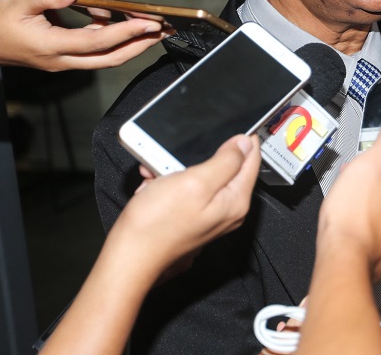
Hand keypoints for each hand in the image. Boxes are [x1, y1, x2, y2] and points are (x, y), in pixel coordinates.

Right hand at [0, 0, 165, 73]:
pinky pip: (93, 48)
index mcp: (52, 47)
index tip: (149, 22)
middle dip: (140, 44)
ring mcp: (63, 61)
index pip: (98, 42)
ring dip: (128, 39)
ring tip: (146, 18)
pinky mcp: (63, 56)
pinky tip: (103, 6)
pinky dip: (106, 31)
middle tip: (165, 29)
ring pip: (105, 55)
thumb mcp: (17, 2)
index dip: (126, 32)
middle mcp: (62, 59)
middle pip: (111, 57)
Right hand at [109, 134, 260, 280]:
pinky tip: (153, 187)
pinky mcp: (190, 217)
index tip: (231, 125)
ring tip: (158, 173)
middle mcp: (226, 210)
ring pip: (199, 176)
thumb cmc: (157, 224)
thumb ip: (226, 161)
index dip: (243, 139)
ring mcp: (208, 215)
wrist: (129, 256)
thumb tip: (245, 144)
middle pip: (224, 167)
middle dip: (199, 156)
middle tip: (177, 155)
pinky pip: (184, 189)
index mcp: (235, 201)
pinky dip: (167, 183)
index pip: (251, 160)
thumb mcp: (196, 182)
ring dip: (176, 169)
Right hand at [317, 120, 380, 280]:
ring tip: (349, 202)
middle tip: (352, 183)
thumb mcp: (365, 165)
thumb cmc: (351, 217)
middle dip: (372, 179)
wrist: (343, 258)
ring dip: (370, 199)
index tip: (362, 162)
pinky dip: (369, 220)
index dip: (376, 157)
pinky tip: (354, 221)